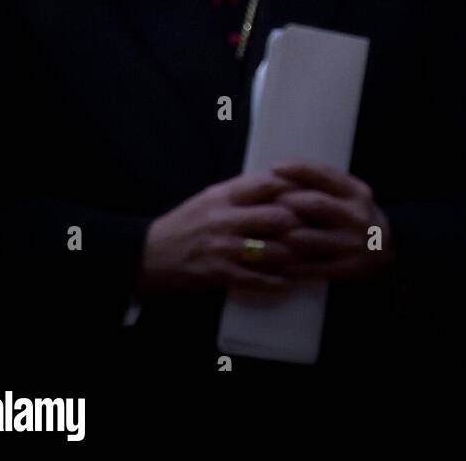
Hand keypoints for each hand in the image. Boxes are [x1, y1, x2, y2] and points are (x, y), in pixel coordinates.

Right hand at [135, 171, 302, 297]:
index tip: (312, 194)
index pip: (268, 184)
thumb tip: (278, 182)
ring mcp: (223, 248)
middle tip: (316, 229)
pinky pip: (256, 280)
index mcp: (224, 195)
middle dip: (300, 224)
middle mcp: (225, 219)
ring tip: (307, 258)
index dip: (294, 189)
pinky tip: (289, 283)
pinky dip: (276, 283)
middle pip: (277, 217)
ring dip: (293, 256)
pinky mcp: (219, 275)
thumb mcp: (210, 197)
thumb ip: (242, 191)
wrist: (149, 254)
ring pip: (272, 251)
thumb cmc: (185, 223)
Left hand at [270, 162, 395, 281]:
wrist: (388, 251)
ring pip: (310, 239)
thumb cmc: (355, 216)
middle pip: (316, 204)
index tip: (274, 167)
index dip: (298, 169)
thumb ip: (323, 186)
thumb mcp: (349, 195)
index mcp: (355, 191)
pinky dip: (290, 265)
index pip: (324, 174)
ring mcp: (352, 243)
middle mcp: (356, 215)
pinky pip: (312, 267)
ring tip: (261, 234)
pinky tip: (274, 262)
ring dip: (282, 236)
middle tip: (262, 203)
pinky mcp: (348, 269)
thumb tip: (280, 175)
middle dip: (285, 202)